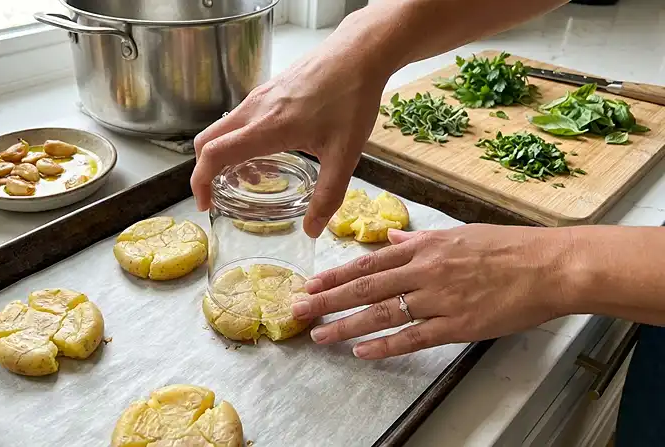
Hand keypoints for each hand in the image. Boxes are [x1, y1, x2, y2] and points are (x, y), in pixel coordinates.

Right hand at [190, 15, 391, 237]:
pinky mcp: (268, 89)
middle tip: (219, 195)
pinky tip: (269, 152)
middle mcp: (255, 109)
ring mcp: (259, 96)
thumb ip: (328, 196)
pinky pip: (239, 118)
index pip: (214, 154)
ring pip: (223, 128)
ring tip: (253, 178)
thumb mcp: (345, 155)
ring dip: (224, 154)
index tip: (205, 204)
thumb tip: (312, 230)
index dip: (200, 182)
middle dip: (204, 170)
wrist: (359, 52)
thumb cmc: (352, 98)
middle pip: (206, 140)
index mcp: (267, 127)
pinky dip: (239, 139)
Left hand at [292, 224, 577, 358]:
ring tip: (320, 334)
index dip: (337, 274)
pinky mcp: (456, 325)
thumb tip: (391, 237)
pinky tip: (362, 351)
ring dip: (346, 325)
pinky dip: (385, 345)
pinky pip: (413, 337)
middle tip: (299, 309)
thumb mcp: (459, 233)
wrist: (549, 266)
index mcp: (425, 247)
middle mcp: (425, 270)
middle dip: (328, 299)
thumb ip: (420, 239)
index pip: (369, 261)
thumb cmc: (509, 247)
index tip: (312, 282)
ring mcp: (439, 299)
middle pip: (365, 286)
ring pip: (382, 313)